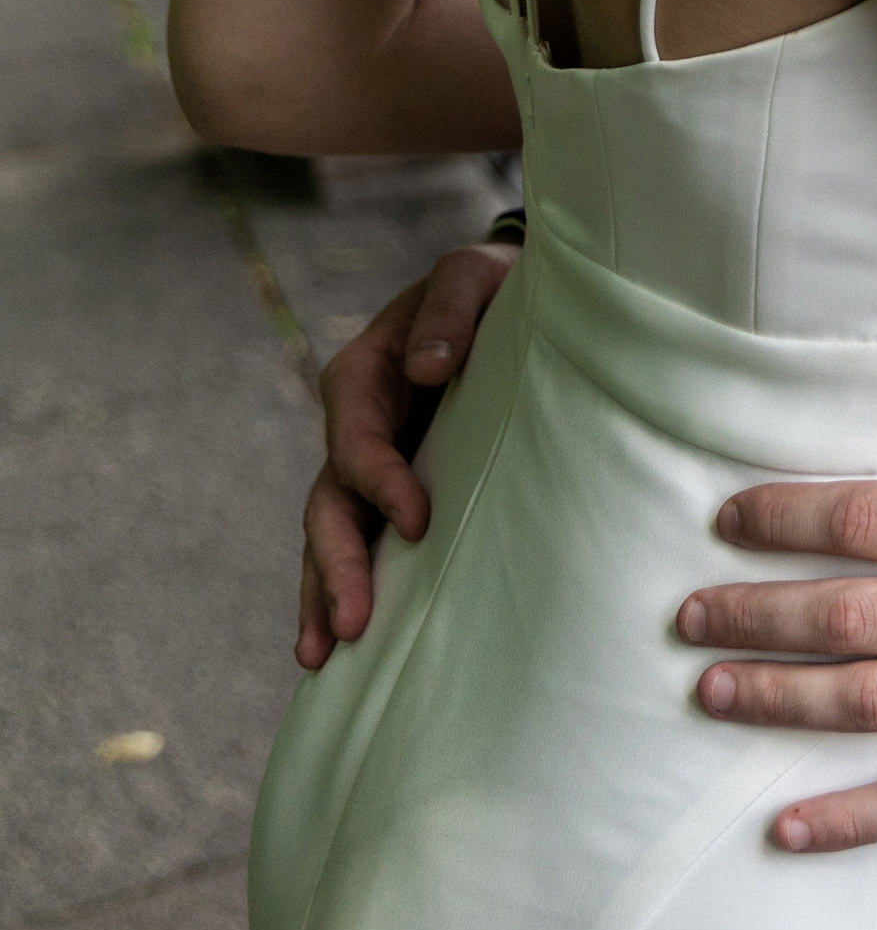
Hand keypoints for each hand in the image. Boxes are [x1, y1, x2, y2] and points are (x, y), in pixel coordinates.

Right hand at [294, 241, 519, 669]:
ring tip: (321, 656)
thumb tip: (427, 367)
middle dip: (336, 566)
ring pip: (333, 536)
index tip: (417, 522)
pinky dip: (346, 588)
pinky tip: (343, 645)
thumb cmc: (488, 284)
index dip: (380, 483)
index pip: (358, 443)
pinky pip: (362, 542)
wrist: (502, 295)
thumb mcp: (469, 273)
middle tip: (352, 626)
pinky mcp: (393, 490)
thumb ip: (448, 309)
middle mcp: (354, 427)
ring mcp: (369, 464)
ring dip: (326, 593)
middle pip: (330, 505)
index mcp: (362, 377)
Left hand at [675, 368, 876, 852]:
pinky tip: (785, 828)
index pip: (863, 522)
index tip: (729, 521)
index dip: (784, 519)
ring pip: (863, 704)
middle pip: (843, 618)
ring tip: (711, 690)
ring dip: (777, 700)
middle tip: (687, 617)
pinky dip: (849, 820)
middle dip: (753, 615)